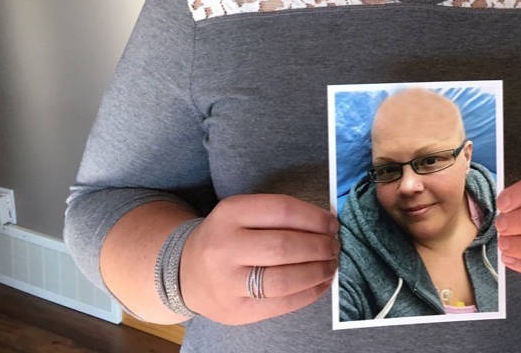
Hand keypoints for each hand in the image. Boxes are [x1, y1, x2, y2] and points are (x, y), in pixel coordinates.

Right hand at [179, 193, 339, 324]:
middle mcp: (224, 246)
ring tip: (331, 265)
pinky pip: (281, 304)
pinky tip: (321, 283)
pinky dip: (309, 293)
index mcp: (230, 213)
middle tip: (334, 246)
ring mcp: (227, 282)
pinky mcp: (236, 311)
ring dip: (318, 271)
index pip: (282, 210)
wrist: (186, 272)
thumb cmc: (227, 238)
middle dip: (319, 246)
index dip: (315, 217)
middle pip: (285, 246)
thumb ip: (278, 216)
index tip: (333, 223)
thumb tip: (327, 225)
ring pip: (285, 279)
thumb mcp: (242, 214)